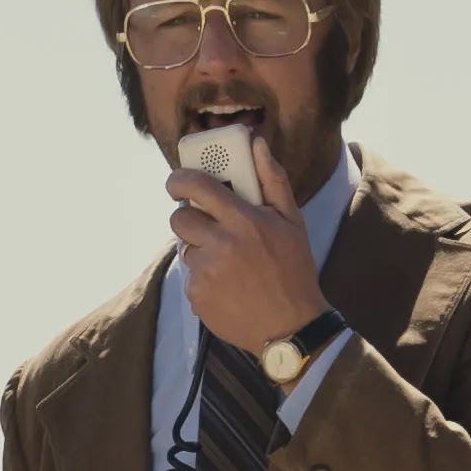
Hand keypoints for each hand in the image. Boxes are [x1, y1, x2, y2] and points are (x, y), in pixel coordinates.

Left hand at [165, 167, 328, 355]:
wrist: (290, 326)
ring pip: (185, 249)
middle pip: (179, 219)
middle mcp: (221, 244)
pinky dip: (203, 279)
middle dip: (189, 220)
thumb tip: (256, 144)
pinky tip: (227, 286)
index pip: (196, 186)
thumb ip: (272, 179)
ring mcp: (206, 272)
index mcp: (244, 220)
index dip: (179, 180)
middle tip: (206, 227)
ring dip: (200, 252)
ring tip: (228, 264)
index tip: (177, 183)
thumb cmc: (294, 270)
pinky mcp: (197, 296)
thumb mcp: (292, 221)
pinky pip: (189, 277)